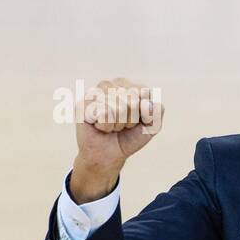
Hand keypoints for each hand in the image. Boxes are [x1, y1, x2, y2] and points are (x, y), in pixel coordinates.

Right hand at [71, 78, 163, 200]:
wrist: (109, 155)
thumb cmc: (130, 137)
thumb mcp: (151, 127)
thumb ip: (156, 113)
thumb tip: (148, 104)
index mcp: (130, 85)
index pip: (143, 92)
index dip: (143, 112)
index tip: (138, 119)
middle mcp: (112, 84)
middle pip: (131, 100)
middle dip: (130, 119)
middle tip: (122, 125)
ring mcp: (96, 92)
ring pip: (117, 107)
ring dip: (117, 123)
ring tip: (112, 126)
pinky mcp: (83, 103)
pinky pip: (103, 114)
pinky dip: (105, 127)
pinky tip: (100, 127)